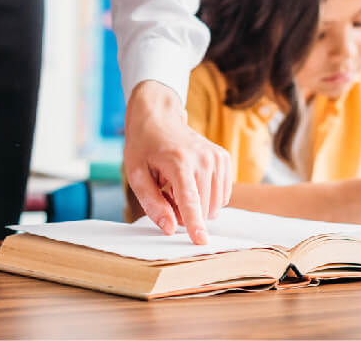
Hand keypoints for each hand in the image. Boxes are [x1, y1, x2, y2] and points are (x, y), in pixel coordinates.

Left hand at [123, 80, 231, 243]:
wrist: (159, 117)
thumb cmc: (144, 147)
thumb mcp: (136, 174)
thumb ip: (152, 203)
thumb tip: (170, 228)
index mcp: (178, 162)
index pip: (190, 200)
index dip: (195, 224)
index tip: (202, 242)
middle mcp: (203, 158)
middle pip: (203, 208)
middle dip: (185, 213)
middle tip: (166, 193)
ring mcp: (217, 157)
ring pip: (215, 205)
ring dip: (196, 205)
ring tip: (177, 185)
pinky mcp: (224, 158)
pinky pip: (222, 195)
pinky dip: (207, 197)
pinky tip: (191, 182)